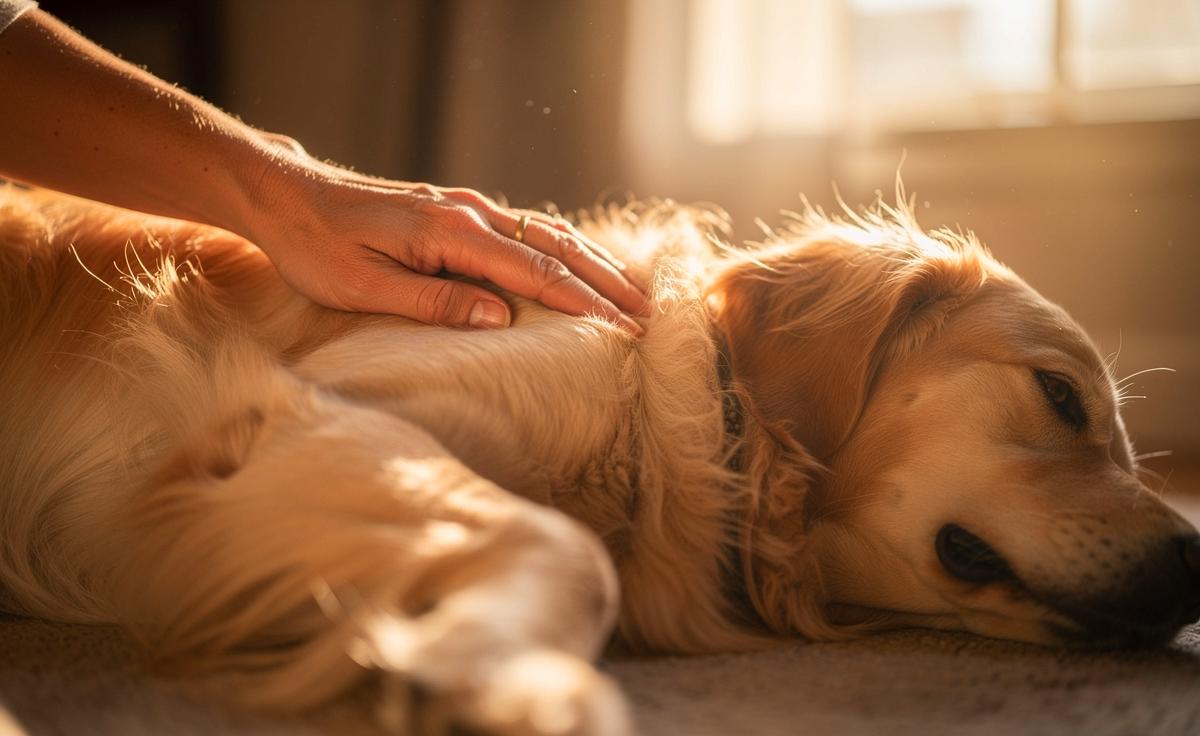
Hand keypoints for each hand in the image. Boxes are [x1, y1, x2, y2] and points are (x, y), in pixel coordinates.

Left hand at [242, 138, 645, 332]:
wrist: (285, 196)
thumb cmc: (315, 246)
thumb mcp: (363, 286)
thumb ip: (433, 301)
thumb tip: (499, 317)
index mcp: (450, 231)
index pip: (535, 273)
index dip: (584, 303)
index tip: (623, 330)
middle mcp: (467, 212)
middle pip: (555, 247)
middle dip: (606, 282)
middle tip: (648, 315)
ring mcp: (464, 207)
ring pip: (545, 232)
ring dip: (592, 262)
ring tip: (631, 291)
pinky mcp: (455, 212)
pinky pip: (523, 228)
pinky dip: (562, 248)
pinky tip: (577, 264)